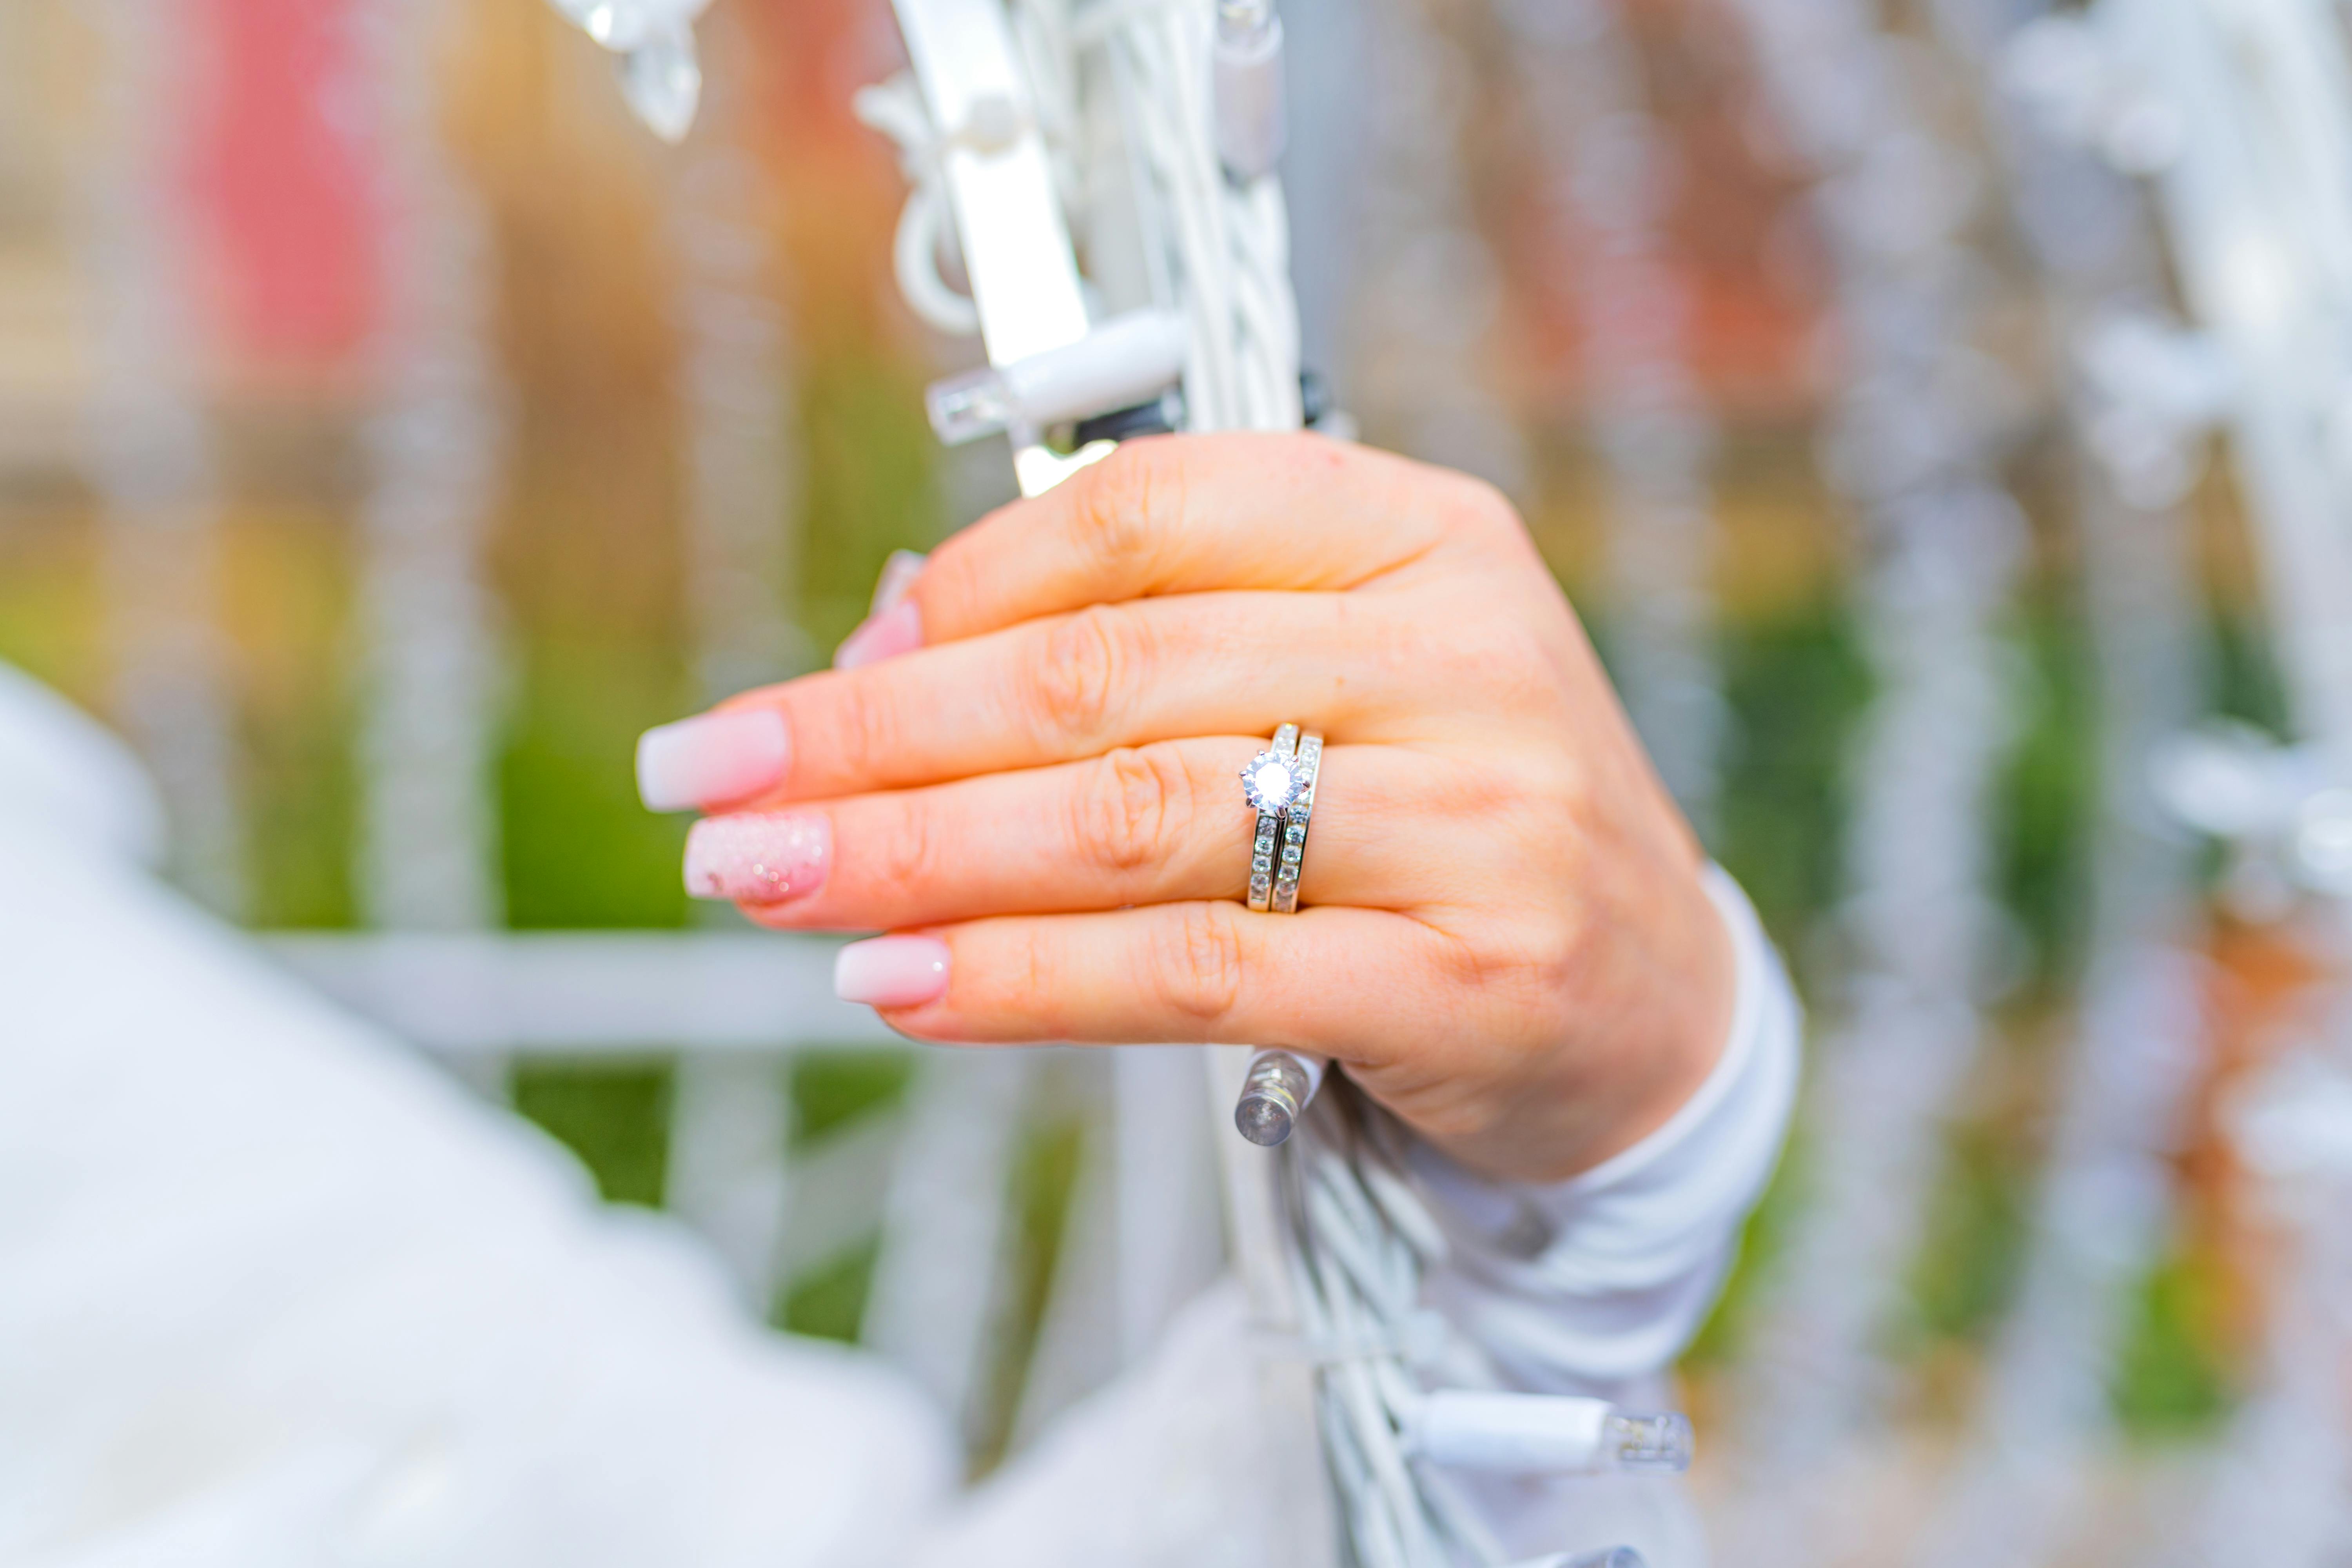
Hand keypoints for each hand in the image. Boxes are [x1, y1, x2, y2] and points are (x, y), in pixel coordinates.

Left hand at [635, 434, 1732, 1182]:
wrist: (1653, 997)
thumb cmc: (1445, 813)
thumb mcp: (1335, 672)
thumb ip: (1145, 641)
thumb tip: (888, 644)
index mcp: (1419, 536)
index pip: (1146, 515)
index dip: (955, 586)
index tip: (822, 669)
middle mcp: (1459, 656)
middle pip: (1106, 677)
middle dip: (877, 733)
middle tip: (717, 783)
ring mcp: (1480, 821)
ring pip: (1134, 822)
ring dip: (914, 855)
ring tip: (765, 881)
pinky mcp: (1470, 981)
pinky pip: (1200, 973)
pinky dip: (1024, 978)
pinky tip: (899, 984)